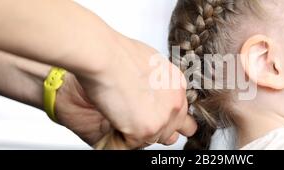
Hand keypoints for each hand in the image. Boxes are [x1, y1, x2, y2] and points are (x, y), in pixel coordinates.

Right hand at [60, 37, 196, 148]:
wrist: (104, 55)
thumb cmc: (117, 54)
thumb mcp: (148, 64)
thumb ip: (156, 86)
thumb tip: (150, 97)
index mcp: (177, 85)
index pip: (179, 115)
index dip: (162, 118)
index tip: (148, 117)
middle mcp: (175, 103)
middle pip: (169, 133)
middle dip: (151, 129)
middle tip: (130, 118)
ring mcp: (163, 118)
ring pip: (149, 141)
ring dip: (132, 133)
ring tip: (117, 113)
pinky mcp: (146, 130)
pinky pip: (128, 146)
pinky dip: (115, 140)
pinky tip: (110, 121)